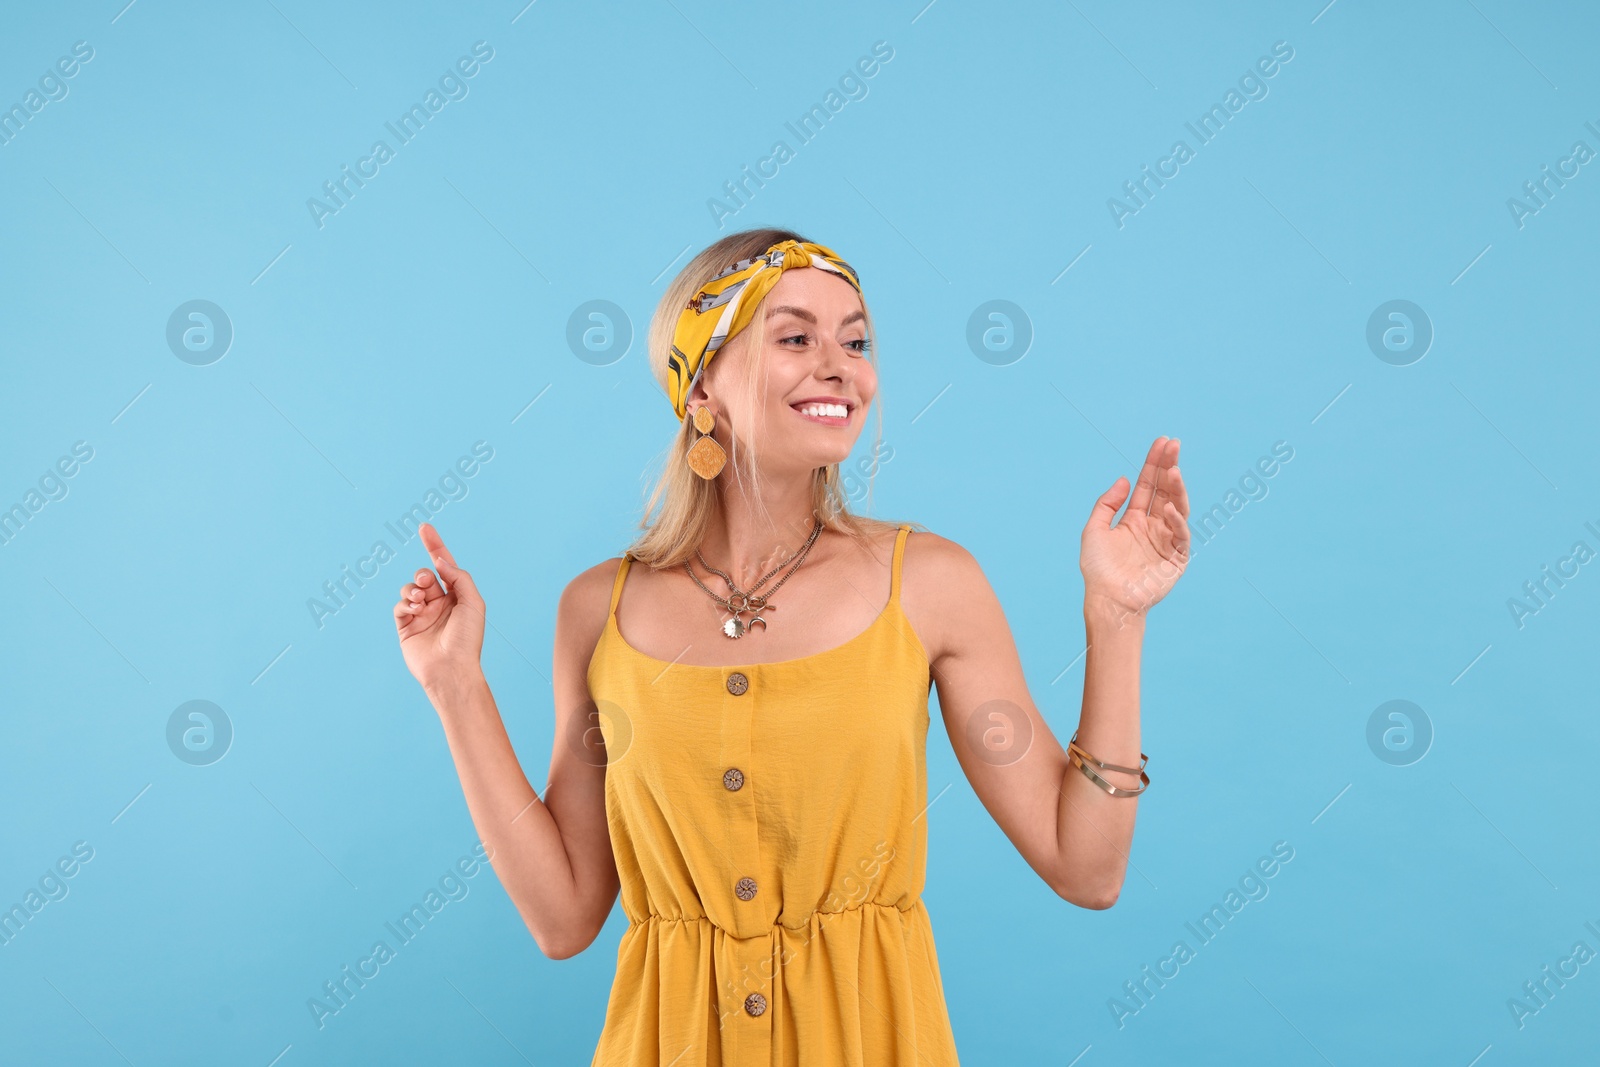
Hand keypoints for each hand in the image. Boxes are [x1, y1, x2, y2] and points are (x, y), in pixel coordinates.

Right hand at [394, 522, 486, 693]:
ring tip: (421, 599)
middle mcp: (439, 604)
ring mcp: (422, 615)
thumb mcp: (473, 602)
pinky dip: (405, 603)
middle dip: (424, 575)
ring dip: (413, 589)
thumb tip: (440, 562)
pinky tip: (415, 610)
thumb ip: (459, 577)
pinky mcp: (406, 627)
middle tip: (428, 584)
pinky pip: (400, 606)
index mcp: (457, 597)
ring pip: (410, 589)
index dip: (434, 546)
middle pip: (425, 575)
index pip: (444, 566)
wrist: (451, 668)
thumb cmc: (467, 638)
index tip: (425, 527)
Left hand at [1080, 437, 1190, 619]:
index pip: (1148, 485)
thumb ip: (1107, 504)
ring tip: (1173, 470)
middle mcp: (1153, 526)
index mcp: (1134, 519)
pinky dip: (1176, 521)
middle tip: (1173, 445)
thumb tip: (1124, 479)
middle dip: (1169, 467)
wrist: (1108, 600)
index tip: (1163, 442)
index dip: (1154, 464)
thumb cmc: (1099, 569)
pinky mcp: (1177, 558)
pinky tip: (1169, 509)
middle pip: (1164, 490)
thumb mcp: (1094, 530)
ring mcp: (1166, 540)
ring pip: (1176, 507)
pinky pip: (1180, 535)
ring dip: (1176, 489)